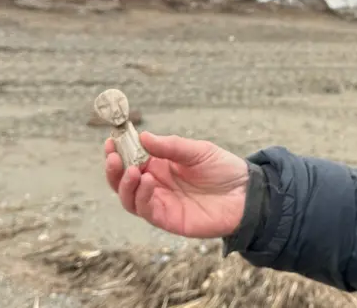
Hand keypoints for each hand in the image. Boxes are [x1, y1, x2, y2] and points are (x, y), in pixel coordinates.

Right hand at [105, 132, 249, 238]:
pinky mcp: (168, 219)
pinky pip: (146, 210)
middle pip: (124, 181)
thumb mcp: (197, 151)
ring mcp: (161, 203)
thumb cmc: (223, 170)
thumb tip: (142, 137)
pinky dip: (142, 196)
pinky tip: (147, 181)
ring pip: (129, 198)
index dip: (118, 151)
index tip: (110, 140)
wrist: (246, 193)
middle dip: (114, 169)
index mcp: (160, 166)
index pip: (131, 160)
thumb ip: (171, 146)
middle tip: (113, 155)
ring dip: (124, 184)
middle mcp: (156, 185)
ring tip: (132, 169)